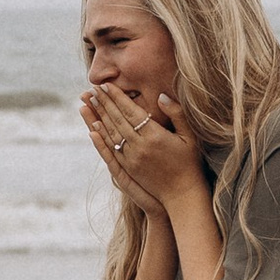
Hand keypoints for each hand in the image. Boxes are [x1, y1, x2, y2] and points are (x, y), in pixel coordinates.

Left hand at [81, 81, 206, 213]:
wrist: (182, 194)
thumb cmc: (190, 163)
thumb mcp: (190, 136)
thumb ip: (177, 114)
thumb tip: (161, 95)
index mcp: (155, 135)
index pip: (130, 111)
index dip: (117, 97)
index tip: (106, 85)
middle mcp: (140, 146)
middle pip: (117, 120)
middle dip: (103, 103)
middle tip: (92, 89)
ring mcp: (132, 159)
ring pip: (111, 134)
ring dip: (98, 117)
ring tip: (88, 103)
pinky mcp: (128, 169)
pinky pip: (110, 150)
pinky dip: (101, 138)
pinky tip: (93, 128)